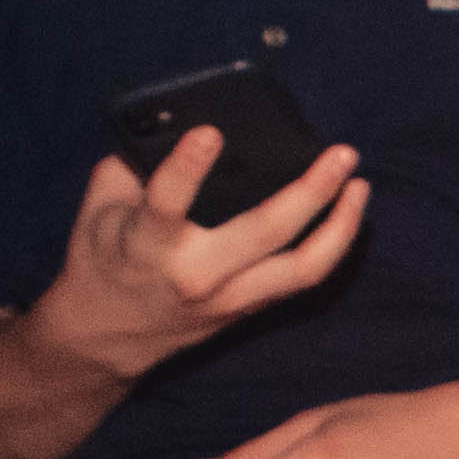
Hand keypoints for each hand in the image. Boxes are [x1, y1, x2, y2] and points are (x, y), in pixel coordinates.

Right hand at [42, 125, 366, 382]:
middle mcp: (196, 275)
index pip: (167, 205)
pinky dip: (331, 246)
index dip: (188, 168)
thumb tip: (174, 121)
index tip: (210, 133)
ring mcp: (229, 298)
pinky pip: (302, 279)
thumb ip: (132, 166)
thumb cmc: (103, 259)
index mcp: (147, 246)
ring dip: (341, 226)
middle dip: (311, 193)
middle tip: (342, 153)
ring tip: (360, 186)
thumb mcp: (99, 208)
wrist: (106, 337)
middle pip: (265, 235)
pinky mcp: (249, 309)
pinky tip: (347, 214)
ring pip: (302, 269)